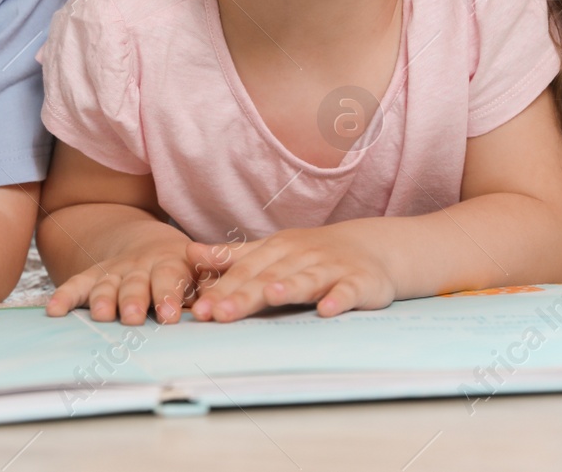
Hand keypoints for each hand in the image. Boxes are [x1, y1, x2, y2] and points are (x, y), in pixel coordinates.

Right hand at [45, 230, 201, 324]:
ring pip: (107, 284)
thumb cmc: (184, 272)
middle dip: (133, 299)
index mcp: (171, 264)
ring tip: (101, 316)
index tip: (170, 316)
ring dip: (103, 300)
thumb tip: (217, 311)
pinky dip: (64, 297)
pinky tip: (53, 311)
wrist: (149, 245)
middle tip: (132, 317)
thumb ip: (207, 290)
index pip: (169, 277)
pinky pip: (77, 285)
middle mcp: (140, 267)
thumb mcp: (201, 274)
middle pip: (135, 283)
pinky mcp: (93, 277)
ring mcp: (115, 272)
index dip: (169, 296)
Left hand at [186, 223, 396, 321]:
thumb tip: (189, 253)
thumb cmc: (312, 254)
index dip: (221, 290)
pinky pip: (347, 291)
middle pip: (269, 277)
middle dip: (243, 295)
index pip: (244, 272)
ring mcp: (330, 268)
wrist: (372, 247)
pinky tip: (327, 310)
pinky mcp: (358, 281)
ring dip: (289, 287)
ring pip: (306, 279)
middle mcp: (300, 257)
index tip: (199, 309)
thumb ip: (231, 256)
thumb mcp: (270, 250)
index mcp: (276, 250)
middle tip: (219, 313)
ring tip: (270, 296)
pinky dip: (338, 299)